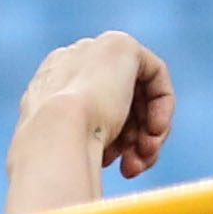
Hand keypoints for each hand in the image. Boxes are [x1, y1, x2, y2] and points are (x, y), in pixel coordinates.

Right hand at [20, 33, 174, 179]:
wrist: (54, 138)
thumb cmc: (56, 158)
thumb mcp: (67, 152)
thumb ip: (84, 143)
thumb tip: (101, 155)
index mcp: (50, 85)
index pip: (94, 105)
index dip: (113, 138)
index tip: (116, 165)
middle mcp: (71, 62)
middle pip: (119, 100)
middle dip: (133, 138)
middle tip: (135, 167)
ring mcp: (94, 49)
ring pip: (138, 92)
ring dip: (148, 132)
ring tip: (143, 159)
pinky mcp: (121, 45)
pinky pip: (155, 74)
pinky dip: (162, 107)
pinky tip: (156, 133)